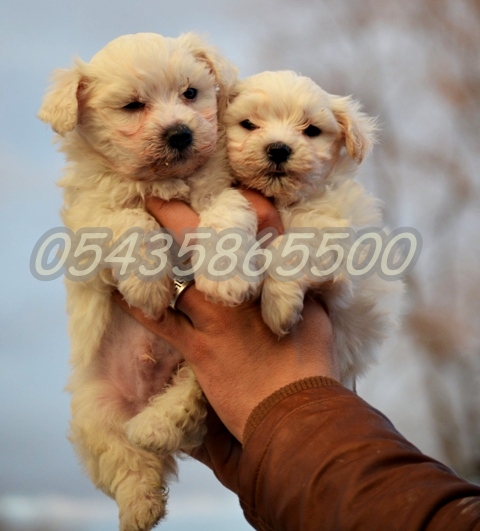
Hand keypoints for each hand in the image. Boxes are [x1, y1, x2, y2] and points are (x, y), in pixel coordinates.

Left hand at [114, 191, 338, 489]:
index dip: (237, 202)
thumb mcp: (317, 315)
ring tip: (131, 244)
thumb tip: (293, 271)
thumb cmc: (310, 364)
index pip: (258, 221)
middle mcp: (244, 285)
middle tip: (153, 201)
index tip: (219, 195)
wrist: (295, 410)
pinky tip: (119, 291)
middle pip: (205, 239)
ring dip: (153, 259)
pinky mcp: (198, 345)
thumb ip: (300, 286)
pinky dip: (137, 305)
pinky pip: (159, 320)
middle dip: (176, 216)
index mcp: (277, 274)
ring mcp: (218, 314)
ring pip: (177, 274)